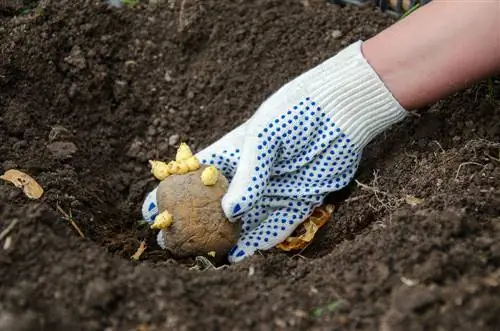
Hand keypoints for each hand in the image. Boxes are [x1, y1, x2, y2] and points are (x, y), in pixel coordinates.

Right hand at [142, 41, 406, 261]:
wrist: (337, 113)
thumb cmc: (293, 115)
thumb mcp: (264, 138)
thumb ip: (248, 174)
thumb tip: (231, 212)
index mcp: (230, 156)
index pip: (192, 178)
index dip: (170, 193)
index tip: (152, 211)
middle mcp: (247, 178)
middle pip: (214, 207)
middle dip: (194, 226)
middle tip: (176, 245)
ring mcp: (270, 192)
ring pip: (242, 223)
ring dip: (224, 240)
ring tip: (205, 258)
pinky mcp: (296, 202)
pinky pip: (274, 227)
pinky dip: (257, 241)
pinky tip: (240, 254)